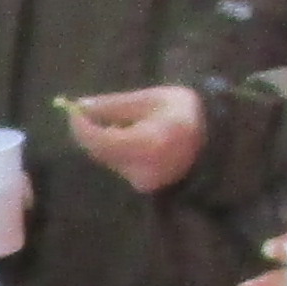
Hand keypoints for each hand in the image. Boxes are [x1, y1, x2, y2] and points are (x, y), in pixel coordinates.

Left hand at [62, 84, 204, 194]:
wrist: (214, 137)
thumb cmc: (183, 111)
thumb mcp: (149, 99)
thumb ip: (113, 105)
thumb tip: (80, 106)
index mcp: (148, 143)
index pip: (101, 140)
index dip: (81, 126)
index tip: (72, 110)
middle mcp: (143, 168)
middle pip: (100, 152)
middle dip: (89, 132)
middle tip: (86, 112)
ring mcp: (144, 181)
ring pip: (108, 159)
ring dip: (103, 140)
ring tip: (119, 122)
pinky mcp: (144, 186)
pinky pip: (119, 165)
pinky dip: (116, 150)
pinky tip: (131, 137)